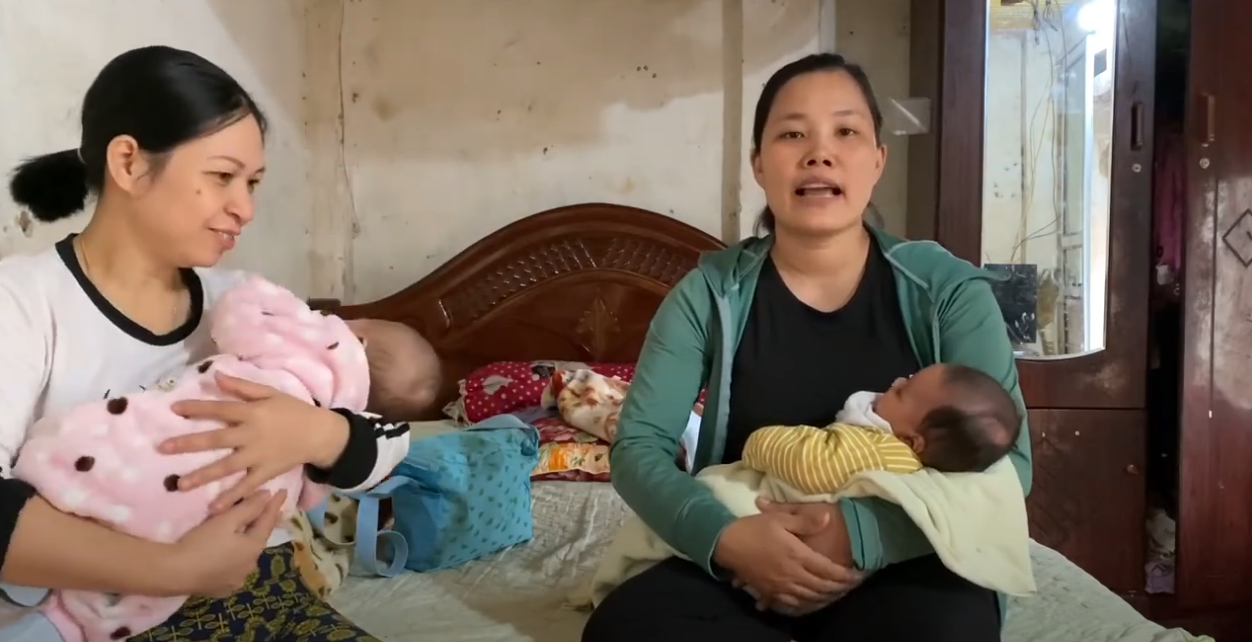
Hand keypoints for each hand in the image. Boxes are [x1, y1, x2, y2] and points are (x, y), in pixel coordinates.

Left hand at [163, 372, 349, 510]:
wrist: (320, 434)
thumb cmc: (294, 411)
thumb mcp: (271, 393)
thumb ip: (243, 386)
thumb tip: (215, 377)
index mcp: (253, 413)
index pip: (220, 409)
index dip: (197, 408)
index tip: (174, 409)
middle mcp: (252, 434)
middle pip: (216, 438)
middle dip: (189, 443)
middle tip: (163, 448)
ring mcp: (258, 456)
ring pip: (226, 466)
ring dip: (203, 475)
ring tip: (180, 485)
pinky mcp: (266, 472)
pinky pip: (246, 486)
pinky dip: (231, 497)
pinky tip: (213, 508)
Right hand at [166, 490, 285, 596]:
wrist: (174, 572)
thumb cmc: (202, 542)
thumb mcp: (226, 520)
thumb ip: (249, 507)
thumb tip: (267, 495)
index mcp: (254, 547)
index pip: (268, 521)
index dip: (274, 505)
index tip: (283, 491)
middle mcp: (250, 565)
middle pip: (258, 539)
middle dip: (262, 524)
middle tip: (268, 510)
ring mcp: (237, 580)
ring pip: (246, 556)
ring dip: (247, 543)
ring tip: (248, 532)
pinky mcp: (222, 589)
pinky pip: (233, 570)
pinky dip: (234, 559)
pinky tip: (231, 557)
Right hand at [751, 498, 863, 613]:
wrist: (726, 544)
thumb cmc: (754, 528)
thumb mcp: (779, 519)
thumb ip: (805, 521)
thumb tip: (828, 519)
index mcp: (797, 555)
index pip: (827, 570)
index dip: (844, 575)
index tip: (857, 575)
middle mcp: (791, 574)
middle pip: (821, 587)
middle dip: (838, 589)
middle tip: (850, 586)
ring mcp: (780, 586)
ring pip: (808, 598)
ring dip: (825, 598)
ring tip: (835, 595)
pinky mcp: (769, 592)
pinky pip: (791, 604)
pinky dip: (805, 606)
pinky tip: (810, 603)